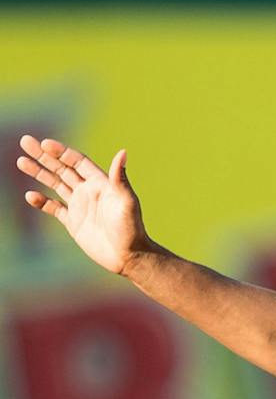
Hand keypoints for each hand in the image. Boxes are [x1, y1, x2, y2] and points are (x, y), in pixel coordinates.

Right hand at [15, 136, 152, 276]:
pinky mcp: (73, 222)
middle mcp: (89, 192)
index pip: (77, 162)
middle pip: (62, 169)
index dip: (61, 152)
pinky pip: (54, 208)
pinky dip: (42, 202)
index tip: (44, 144)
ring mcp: (80, 206)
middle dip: (44, 156)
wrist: (129, 257)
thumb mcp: (126, 201)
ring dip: (39, 173)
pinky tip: (30, 195)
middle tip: (25, 142)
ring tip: (21, 161)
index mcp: (101, 183)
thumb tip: (123, 152)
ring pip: (55, 184)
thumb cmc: (131, 229)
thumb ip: (120, 178)